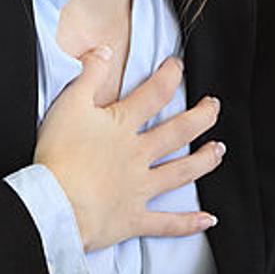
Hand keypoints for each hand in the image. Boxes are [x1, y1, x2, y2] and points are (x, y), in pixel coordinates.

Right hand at [34, 45, 223, 252]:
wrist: (55, 203)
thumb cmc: (59, 155)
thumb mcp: (69, 105)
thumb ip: (88, 75)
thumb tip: (104, 50)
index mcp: (122, 126)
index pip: (153, 94)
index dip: (169, 76)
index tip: (178, 66)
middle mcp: (138, 155)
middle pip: (178, 132)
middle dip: (201, 117)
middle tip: (215, 107)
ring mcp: (139, 187)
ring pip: (180, 172)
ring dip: (204, 161)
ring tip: (220, 151)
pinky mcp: (133, 218)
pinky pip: (166, 223)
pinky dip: (187, 223)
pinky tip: (208, 220)